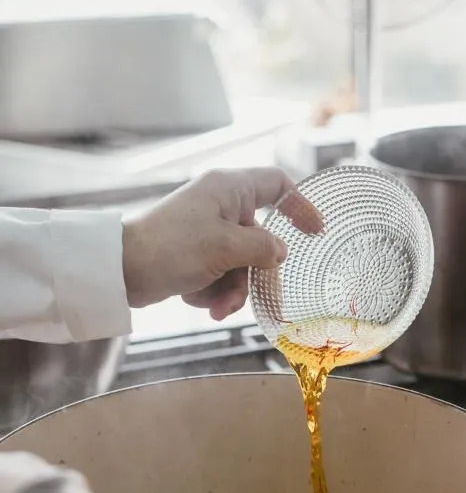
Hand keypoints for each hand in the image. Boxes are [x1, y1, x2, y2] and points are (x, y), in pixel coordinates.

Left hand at [122, 166, 322, 320]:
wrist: (122, 270)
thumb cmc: (171, 248)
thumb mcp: (226, 248)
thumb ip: (262, 248)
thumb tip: (281, 252)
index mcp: (230, 189)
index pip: (277, 185)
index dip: (300, 205)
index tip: (315, 232)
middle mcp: (221, 206)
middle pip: (260, 241)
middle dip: (253, 276)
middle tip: (247, 297)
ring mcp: (207, 232)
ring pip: (241, 265)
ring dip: (231, 291)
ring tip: (215, 307)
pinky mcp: (194, 255)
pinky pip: (220, 276)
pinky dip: (212, 292)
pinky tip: (196, 300)